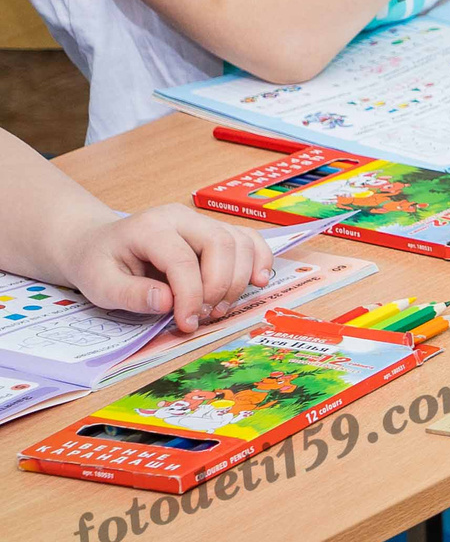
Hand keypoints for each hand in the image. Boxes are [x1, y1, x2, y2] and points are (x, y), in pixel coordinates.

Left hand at [60, 207, 270, 333]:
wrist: (99, 245)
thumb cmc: (99, 265)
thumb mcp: (100, 285)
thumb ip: (130, 294)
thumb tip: (166, 302)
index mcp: (150, 227)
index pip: (183, 260)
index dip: (191, 296)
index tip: (187, 324)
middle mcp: (181, 217)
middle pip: (221, 245)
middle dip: (219, 287)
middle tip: (205, 315)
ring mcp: (202, 221)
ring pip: (240, 243)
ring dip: (238, 280)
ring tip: (219, 308)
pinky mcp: (216, 231)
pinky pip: (249, 240)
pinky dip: (259, 260)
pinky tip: (256, 281)